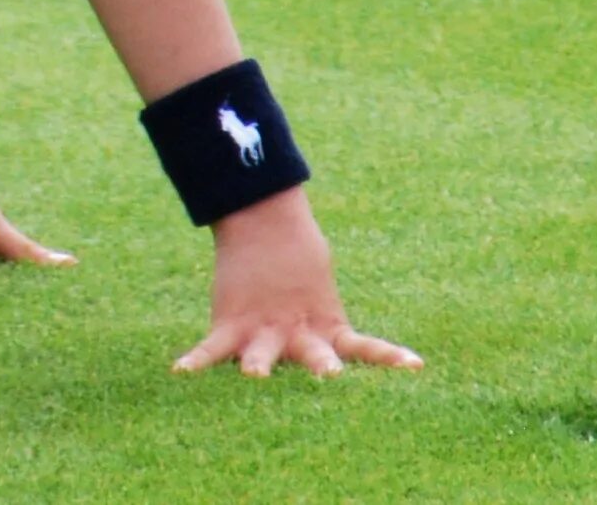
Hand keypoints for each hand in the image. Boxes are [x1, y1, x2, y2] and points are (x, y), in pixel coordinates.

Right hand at [176, 189, 422, 376]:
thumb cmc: (298, 261)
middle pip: (313, 355)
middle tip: (330, 377)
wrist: (263, 219)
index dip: (389, 357)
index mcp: (327, 325)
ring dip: (260, 365)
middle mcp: (297, 333)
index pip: (364, 346)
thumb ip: (329, 325)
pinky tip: (181, 373)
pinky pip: (211, 348)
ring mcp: (262, 329)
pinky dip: (194, 361)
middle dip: (322, 368)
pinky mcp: (230, 323)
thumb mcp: (323, 292)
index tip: (415, 367)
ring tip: (255, 374)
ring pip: (263, 353)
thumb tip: (349, 353)